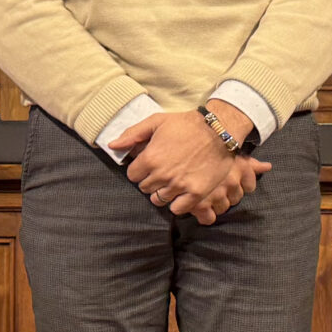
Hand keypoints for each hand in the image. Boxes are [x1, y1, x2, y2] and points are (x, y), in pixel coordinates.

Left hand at [121, 107, 259, 215]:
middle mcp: (162, 174)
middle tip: (162, 171)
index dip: (140, 169)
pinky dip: (178, 203)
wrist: (219, 130)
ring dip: (163, 192)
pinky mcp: (196, 193)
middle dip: (151, 180)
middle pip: (144, 188)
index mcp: (150, 158)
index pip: (132, 175)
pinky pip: (178, 209)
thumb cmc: (187, 124)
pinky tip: (181, 193)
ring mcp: (179, 185)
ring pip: (159, 199)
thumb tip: (112, 145)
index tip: (149, 164)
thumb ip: (132, 134)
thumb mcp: (157, 122)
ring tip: (171, 182)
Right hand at [177, 153, 271, 224]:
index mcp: (240, 169)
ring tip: (204, 194)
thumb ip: (251, 164)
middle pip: (235, 199)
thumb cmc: (208, 146)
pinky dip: (204, 215)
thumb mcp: (231, 152)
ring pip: (222, 208)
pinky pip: (208, 218)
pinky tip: (199, 206)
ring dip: (214, 204)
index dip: (239, 186)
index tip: (229, 182)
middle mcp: (230, 182)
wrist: (182, 142)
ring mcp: (215, 194)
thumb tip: (268, 166)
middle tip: (214, 187)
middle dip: (226, 195)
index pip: (249, 187)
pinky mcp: (199, 205)